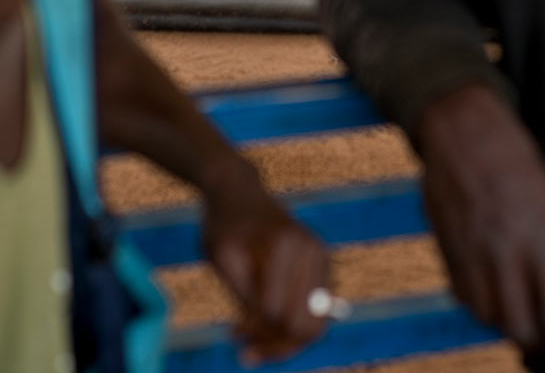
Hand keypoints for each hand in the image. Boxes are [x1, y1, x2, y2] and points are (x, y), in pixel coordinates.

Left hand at [202, 169, 331, 364]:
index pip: (276, 312)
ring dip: (285, 342)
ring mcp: (321, 258)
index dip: (254, 332)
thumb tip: (257, 335)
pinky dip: (292, 328)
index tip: (232, 335)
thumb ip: (244, 297)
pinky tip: (265, 327)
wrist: (239, 193)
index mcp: (285, 245)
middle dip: (276, 345)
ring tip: (253, 347)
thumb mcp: (222, 260)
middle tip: (246, 351)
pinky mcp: (322, 267)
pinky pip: (315, 314)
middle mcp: (312, 251)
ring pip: (316, 325)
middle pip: (305, 326)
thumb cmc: (224, 226)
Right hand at [415, 84, 544, 372]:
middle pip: (516, 323)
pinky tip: (491, 291)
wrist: (460, 128)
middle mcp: (502, 249)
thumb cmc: (513, 158)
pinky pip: (462, 293)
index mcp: (538, 234)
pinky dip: (478, 301)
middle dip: (532, 342)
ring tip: (518, 314)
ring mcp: (469, 250)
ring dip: (504, 321)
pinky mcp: (445, 247)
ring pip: (485, 314)